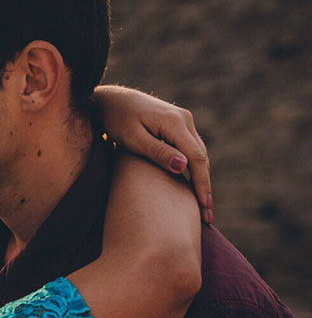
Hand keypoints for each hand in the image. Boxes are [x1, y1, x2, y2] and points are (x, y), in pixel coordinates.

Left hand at [95, 85, 212, 223]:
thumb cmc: (116, 120)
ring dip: (202, 180)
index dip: (201, 184)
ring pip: (198, 154)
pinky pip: (190, 149)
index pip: (196, 158)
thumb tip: (183, 167)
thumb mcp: (132, 139)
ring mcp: (183, 120)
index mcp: (175, 122)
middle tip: (207, 217)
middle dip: (205, 187)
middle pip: (201, 158)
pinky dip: (194, 169)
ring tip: (202, 207)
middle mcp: (184, 119)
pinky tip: (193, 186)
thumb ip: (157, 152)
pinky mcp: (177, 124)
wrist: (109, 100)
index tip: (204, 207)